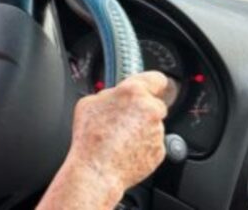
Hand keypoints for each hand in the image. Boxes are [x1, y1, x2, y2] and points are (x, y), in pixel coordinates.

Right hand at [68, 71, 168, 193]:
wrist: (97, 170)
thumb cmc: (90, 137)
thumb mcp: (88, 103)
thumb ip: (109, 94)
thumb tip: (115, 96)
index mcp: (133, 92)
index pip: (156, 78)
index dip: (152, 83)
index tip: (153, 86)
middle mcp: (150, 109)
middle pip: (153, 104)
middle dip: (141, 109)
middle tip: (122, 119)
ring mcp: (158, 131)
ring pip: (152, 125)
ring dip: (140, 128)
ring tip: (118, 138)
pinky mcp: (160, 150)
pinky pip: (152, 143)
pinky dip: (142, 145)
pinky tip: (124, 149)